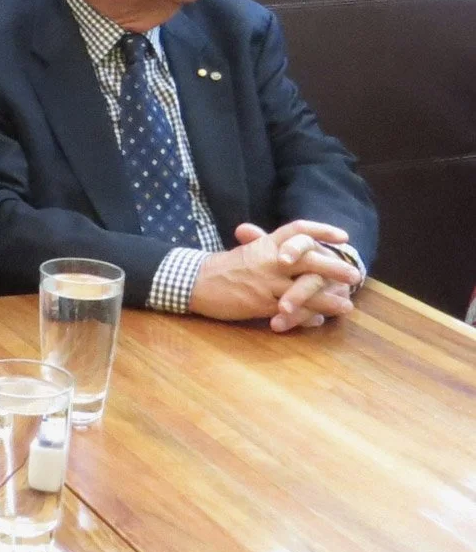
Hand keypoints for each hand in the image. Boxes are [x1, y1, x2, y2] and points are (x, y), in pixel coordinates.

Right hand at [194, 223, 360, 326]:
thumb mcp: (249, 252)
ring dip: (328, 299)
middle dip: (334, 267)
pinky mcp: (261, 303)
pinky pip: (291, 310)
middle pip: (308, 259)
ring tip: (347, 305)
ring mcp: (266, 282)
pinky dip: (308, 316)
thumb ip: (273, 251)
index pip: (298, 231)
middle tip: (355, 274)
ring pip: (304, 289)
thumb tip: (291, 253)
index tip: (343, 237)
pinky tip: (320, 320)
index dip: (321, 231)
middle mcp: (269, 260)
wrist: (197, 282)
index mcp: (266, 243)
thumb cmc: (224, 267)